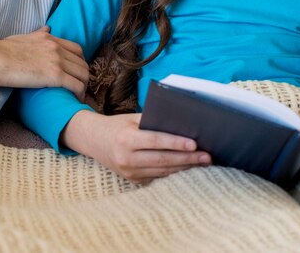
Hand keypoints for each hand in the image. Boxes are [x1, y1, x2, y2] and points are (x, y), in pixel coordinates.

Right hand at [0, 27, 88, 99]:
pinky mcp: (54, 75)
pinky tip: (74, 102)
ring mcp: (57, 60)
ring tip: (77, 97)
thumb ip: (37, 34)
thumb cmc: (1, 51)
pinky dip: (79, 94)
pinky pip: (76, 85)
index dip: (80, 63)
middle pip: (82, 63)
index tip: (75, 74)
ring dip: (84, 87)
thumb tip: (47, 29)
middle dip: (83, 77)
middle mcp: (56, 47)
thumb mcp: (23, 37)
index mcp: (49, 38)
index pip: (76, 49)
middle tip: (78, 88)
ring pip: (83, 74)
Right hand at [62, 110, 211, 183]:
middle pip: (163, 159)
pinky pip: (157, 176)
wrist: (93, 140)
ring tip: (202, 162)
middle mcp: (126, 158)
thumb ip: (152, 122)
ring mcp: (129, 172)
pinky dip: (173, 171)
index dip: (175, 143)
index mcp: (126, 138)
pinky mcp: (132, 180)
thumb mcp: (131, 118)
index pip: (156, 141)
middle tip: (207, 156)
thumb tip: (180, 124)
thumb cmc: (117, 125)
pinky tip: (186, 167)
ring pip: (162, 171)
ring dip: (184, 167)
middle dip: (187, 158)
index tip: (194, 144)